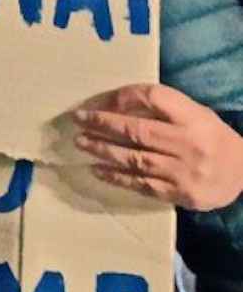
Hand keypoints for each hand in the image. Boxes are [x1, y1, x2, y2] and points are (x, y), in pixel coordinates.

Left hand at [75, 83, 242, 210]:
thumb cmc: (212, 137)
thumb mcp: (195, 113)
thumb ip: (162, 108)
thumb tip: (113, 104)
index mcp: (193, 117)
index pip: (153, 97)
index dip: (122, 97)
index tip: (98, 101)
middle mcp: (189, 143)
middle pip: (138, 131)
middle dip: (103, 124)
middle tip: (78, 120)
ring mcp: (185, 171)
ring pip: (136, 159)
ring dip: (103, 150)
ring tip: (81, 143)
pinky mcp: (181, 194)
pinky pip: (142, 184)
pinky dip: (117, 177)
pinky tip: (98, 170)